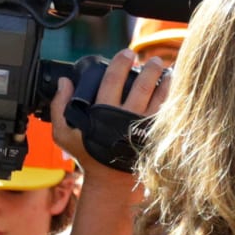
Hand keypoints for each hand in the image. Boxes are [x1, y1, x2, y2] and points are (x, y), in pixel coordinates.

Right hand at [50, 49, 170, 176]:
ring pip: (160, 97)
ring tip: (168, 70)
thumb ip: (59, 106)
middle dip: (150, 68)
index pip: (112, 80)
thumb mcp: (64, 134)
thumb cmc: (87, 154)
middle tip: (154, 60)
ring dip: (165, 80)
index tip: (128, 53)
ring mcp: (142, 127)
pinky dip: (173, 98)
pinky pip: (168, 113)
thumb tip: (64, 81)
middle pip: (141, 85)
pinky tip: (175, 90)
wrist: (110, 180)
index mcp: (102, 113)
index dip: (121, 63)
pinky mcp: (155, 136)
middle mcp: (125, 118)